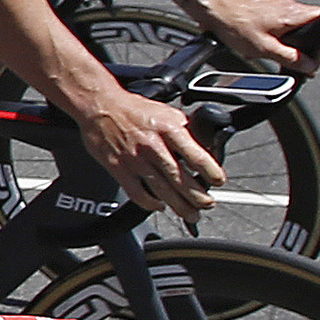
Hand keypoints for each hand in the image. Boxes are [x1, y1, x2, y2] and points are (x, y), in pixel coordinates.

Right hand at [77, 86, 222, 220]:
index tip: (219, 181)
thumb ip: (185, 130)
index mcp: (168, 129)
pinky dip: (150, 203)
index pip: (195, 155)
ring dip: (179, 205)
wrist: (100, 106)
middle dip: (197, 196)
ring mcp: (134, 159)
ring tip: (191, 213)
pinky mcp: (118, 168)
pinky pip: (137, 192)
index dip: (211, 171)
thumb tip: (204, 146)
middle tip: (208, 204)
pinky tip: (159, 206)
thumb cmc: (133, 110)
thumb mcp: (167, 112)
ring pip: (161, 189)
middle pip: (180, 178)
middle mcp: (152, 145)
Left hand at [197, 0, 316, 71]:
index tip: (319, 52)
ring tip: (277, 53)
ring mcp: (280, 8)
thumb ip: (291, 58)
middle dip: (307, 46)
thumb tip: (309, 66)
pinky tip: (266, 46)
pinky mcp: (270, 12)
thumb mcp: (265, 49)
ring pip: (298, 28)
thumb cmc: (234, 25)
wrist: (214, 11)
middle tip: (297, 59)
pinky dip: (279, 39)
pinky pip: (284, 27)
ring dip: (291, 43)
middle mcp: (290, 8)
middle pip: (314, 27)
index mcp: (293, 14)